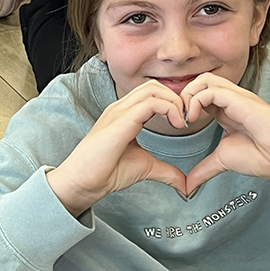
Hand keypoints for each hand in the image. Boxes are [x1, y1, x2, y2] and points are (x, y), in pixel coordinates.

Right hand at [46, 80, 187, 215]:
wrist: (84, 182)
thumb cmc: (105, 172)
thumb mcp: (145, 168)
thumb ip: (166, 171)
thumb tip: (185, 184)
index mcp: (124, 115)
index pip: (152, 93)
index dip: (172, 103)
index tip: (183, 124)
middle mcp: (121, 108)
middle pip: (155, 86)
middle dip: (176, 99)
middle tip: (185, 121)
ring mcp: (119, 111)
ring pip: (154, 89)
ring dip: (175, 102)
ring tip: (181, 123)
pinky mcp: (121, 120)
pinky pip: (152, 102)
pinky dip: (170, 109)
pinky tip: (177, 125)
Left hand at [183, 73, 269, 192]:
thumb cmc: (262, 156)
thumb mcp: (222, 160)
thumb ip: (203, 170)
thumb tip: (188, 186)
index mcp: (226, 110)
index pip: (198, 93)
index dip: (183, 104)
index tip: (178, 124)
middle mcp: (231, 101)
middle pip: (200, 81)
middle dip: (183, 96)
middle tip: (178, 117)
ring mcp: (237, 98)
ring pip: (204, 80)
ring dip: (188, 96)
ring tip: (186, 117)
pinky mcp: (242, 101)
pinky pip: (212, 90)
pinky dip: (196, 101)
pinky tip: (194, 118)